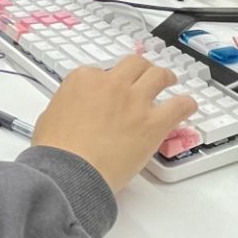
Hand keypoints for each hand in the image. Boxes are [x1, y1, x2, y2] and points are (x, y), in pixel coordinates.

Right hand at [31, 57, 196, 193]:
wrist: (69, 172)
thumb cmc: (56, 151)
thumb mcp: (49, 116)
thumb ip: (66, 104)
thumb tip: (74, 110)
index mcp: (83, 80)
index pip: (102, 71)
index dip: (108, 81)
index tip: (111, 90)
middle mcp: (112, 84)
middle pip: (134, 64)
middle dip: (141, 69)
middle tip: (145, 76)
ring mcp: (135, 101)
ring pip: (158, 75)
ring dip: (165, 77)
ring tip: (170, 81)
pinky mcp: (153, 123)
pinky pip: (178, 106)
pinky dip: (186, 104)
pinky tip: (188, 105)